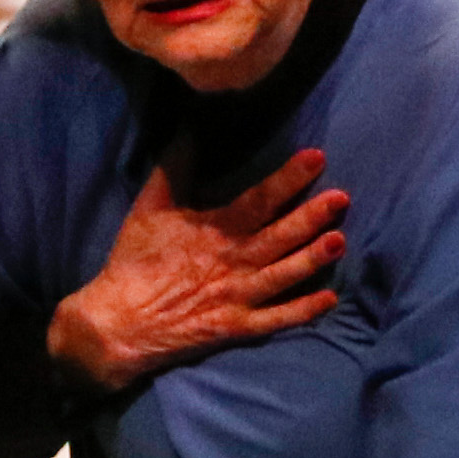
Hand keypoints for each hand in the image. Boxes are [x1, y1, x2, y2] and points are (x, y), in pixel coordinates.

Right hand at [47, 151, 342, 391]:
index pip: (258, 199)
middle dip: (311, 216)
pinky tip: (329, 300)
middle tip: (342, 197)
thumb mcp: (148, 209)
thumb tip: (187, 130)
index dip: (288, 178)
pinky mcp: (233, 327)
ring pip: (282, 275)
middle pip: (278, 236)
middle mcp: (230, 262)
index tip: (316, 158)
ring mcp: (235, 296)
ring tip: (340, 241)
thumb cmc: (134, 262)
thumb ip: (172, 170)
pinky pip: (274, 320)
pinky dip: (301, 312)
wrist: (116, 322)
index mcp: (213, 230)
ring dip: (311, 259)